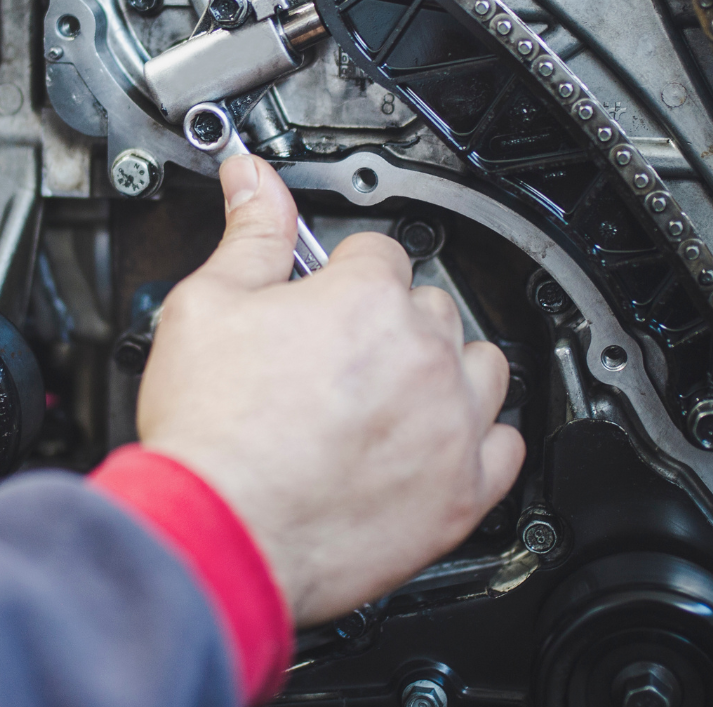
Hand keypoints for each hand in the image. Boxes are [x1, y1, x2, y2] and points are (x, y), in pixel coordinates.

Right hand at [136, 156, 524, 625]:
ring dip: (446, 370)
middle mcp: (423, 354)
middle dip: (391, 322)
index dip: (343, 273)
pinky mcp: (461, 492)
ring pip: (481, 367)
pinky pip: (505, 447)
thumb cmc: (211, 433)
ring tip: (394, 393)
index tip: (326, 297)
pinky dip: (477, 441)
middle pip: (431, 306)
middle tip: (342, 356)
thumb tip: (253, 180)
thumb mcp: (207, 306)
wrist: (219, 532)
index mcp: (367, 298)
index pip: (378, 252)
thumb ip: (249, 235)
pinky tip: (435, 442)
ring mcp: (449, 425)